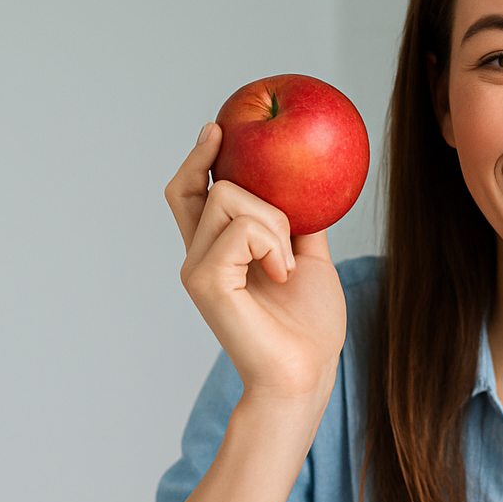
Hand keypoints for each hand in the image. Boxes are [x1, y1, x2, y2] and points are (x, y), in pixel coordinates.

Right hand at [164, 123, 347, 401]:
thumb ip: (301, 224)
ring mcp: (197, 269)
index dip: (199, 157)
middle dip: (261, 195)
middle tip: (289, 235)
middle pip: (210, 186)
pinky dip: (272, 245)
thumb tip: (312, 184)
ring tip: (287, 266)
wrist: (308, 373)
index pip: (190, 191)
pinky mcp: (205, 282)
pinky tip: (282, 275)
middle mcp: (198, 257)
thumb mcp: (311, 261)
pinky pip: (240, 228)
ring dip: (274, 224)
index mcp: (218, 251)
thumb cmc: (310, 327)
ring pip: (229, 198)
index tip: (221, 128)